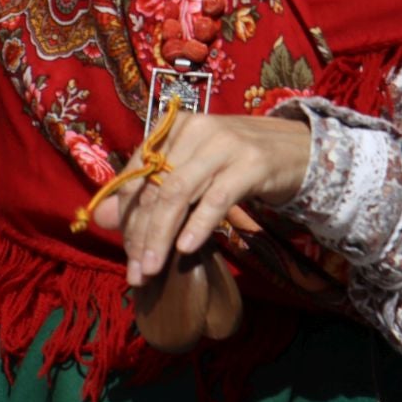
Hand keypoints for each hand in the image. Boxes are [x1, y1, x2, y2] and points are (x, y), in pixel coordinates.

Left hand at [90, 112, 310, 285]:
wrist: (301, 148)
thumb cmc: (240, 162)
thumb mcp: (193, 173)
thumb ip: (151, 192)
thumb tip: (100, 219)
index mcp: (175, 129)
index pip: (138, 175)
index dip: (127, 217)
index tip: (126, 254)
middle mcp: (195, 130)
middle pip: (155, 187)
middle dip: (140, 234)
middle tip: (135, 272)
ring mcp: (223, 145)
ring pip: (178, 193)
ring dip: (160, 236)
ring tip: (150, 269)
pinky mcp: (251, 164)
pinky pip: (216, 198)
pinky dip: (198, 225)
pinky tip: (185, 249)